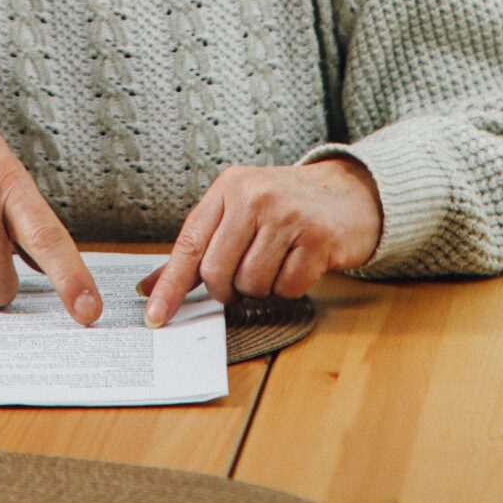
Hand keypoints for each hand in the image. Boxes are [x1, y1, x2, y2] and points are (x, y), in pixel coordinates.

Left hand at [141, 156, 383, 323]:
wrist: (349, 192)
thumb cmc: (287, 206)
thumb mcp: (240, 209)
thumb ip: (201, 245)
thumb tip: (153, 285)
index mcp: (229, 187)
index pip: (190, 243)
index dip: (170, 284)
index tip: (156, 315)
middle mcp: (254, 195)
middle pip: (216, 271)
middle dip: (227, 289)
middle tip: (244, 280)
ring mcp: (286, 215)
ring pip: (251, 284)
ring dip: (261, 288)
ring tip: (276, 262)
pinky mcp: (316, 238)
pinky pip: (286, 289)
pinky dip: (290, 288)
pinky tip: (299, 263)